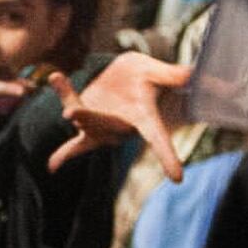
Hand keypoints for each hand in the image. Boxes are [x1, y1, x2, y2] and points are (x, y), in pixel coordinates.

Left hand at [46, 54, 192, 180]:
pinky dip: (64, 154)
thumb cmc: (142, 76)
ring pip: (88, 128)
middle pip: (108, 128)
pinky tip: (52, 167)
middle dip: (91, 121)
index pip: (159, 138)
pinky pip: (74, 144)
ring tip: (68, 112)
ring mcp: (102, 130)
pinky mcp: (85, 126)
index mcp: (144, 118)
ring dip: (77, 120)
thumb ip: (172, 75)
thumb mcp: (155, 71)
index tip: (178, 177)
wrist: (121, 75)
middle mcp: (123, 128)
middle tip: (72, 113)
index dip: (168, 155)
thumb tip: (195, 73)